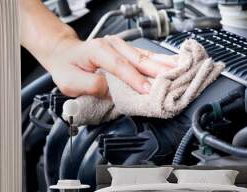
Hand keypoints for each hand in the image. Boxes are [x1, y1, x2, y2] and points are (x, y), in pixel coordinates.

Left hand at [42, 35, 176, 97]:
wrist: (64, 53)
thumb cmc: (67, 67)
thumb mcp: (71, 82)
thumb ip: (92, 86)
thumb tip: (113, 92)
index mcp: (98, 50)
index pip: (121, 67)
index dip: (136, 80)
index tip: (149, 91)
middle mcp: (112, 44)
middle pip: (139, 58)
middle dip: (158, 71)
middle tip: (175, 80)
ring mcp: (122, 46)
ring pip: (146, 55)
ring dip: (165, 65)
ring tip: (182, 70)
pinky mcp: (127, 50)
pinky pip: (146, 56)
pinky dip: (161, 61)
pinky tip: (174, 64)